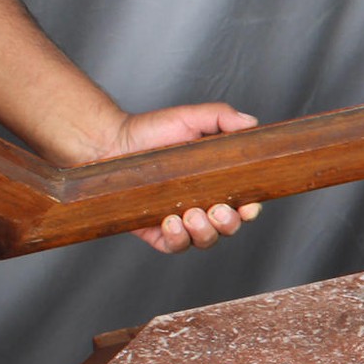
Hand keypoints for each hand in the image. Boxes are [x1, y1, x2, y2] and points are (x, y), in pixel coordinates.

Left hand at [98, 104, 263, 253]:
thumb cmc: (152, 130)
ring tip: (191, 214)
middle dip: (229, 224)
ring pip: (205, 241)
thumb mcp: (190, 118)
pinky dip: (177, 239)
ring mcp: (181, 221)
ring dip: (204, 232)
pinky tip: (170, 221)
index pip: (244, 204)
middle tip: (217, 209)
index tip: (248, 206)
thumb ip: (223, 117)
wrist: (113, 142)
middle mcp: (203, 205)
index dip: (250, 209)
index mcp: (217, 183)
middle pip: (229, 227)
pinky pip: (174, 246)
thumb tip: (250, 123)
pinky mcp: (156, 232)